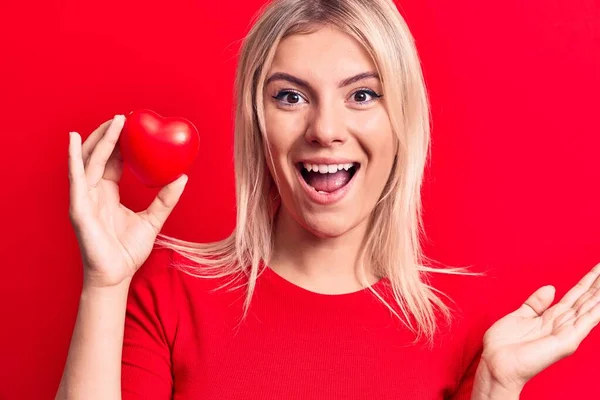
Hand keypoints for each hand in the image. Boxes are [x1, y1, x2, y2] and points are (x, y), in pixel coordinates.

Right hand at [68, 115, 187, 287]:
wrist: (117, 275)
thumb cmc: (129, 251)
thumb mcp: (153, 220)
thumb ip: (166, 199)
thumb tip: (183, 176)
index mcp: (108, 193)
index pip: (113, 161)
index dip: (120, 143)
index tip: (133, 126)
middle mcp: (93, 192)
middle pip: (98, 156)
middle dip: (109, 135)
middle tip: (124, 117)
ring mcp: (84, 198)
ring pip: (89, 161)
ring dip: (99, 139)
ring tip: (113, 121)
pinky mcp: (78, 207)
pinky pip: (76, 178)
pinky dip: (73, 157)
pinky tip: (73, 139)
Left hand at [479, 263, 599, 391]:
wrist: (496, 363)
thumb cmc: (504, 344)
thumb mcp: (520, 315)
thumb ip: (536, 302)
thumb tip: (551, 288)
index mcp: (552, 316)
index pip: (576, 295)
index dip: (587, 281)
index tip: (598, 268)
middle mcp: (563, 323)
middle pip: (586, 299)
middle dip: (598, 284)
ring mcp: (567, 332)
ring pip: (590, 307)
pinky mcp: (567, 341)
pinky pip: (586, 321)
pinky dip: (597, 310)